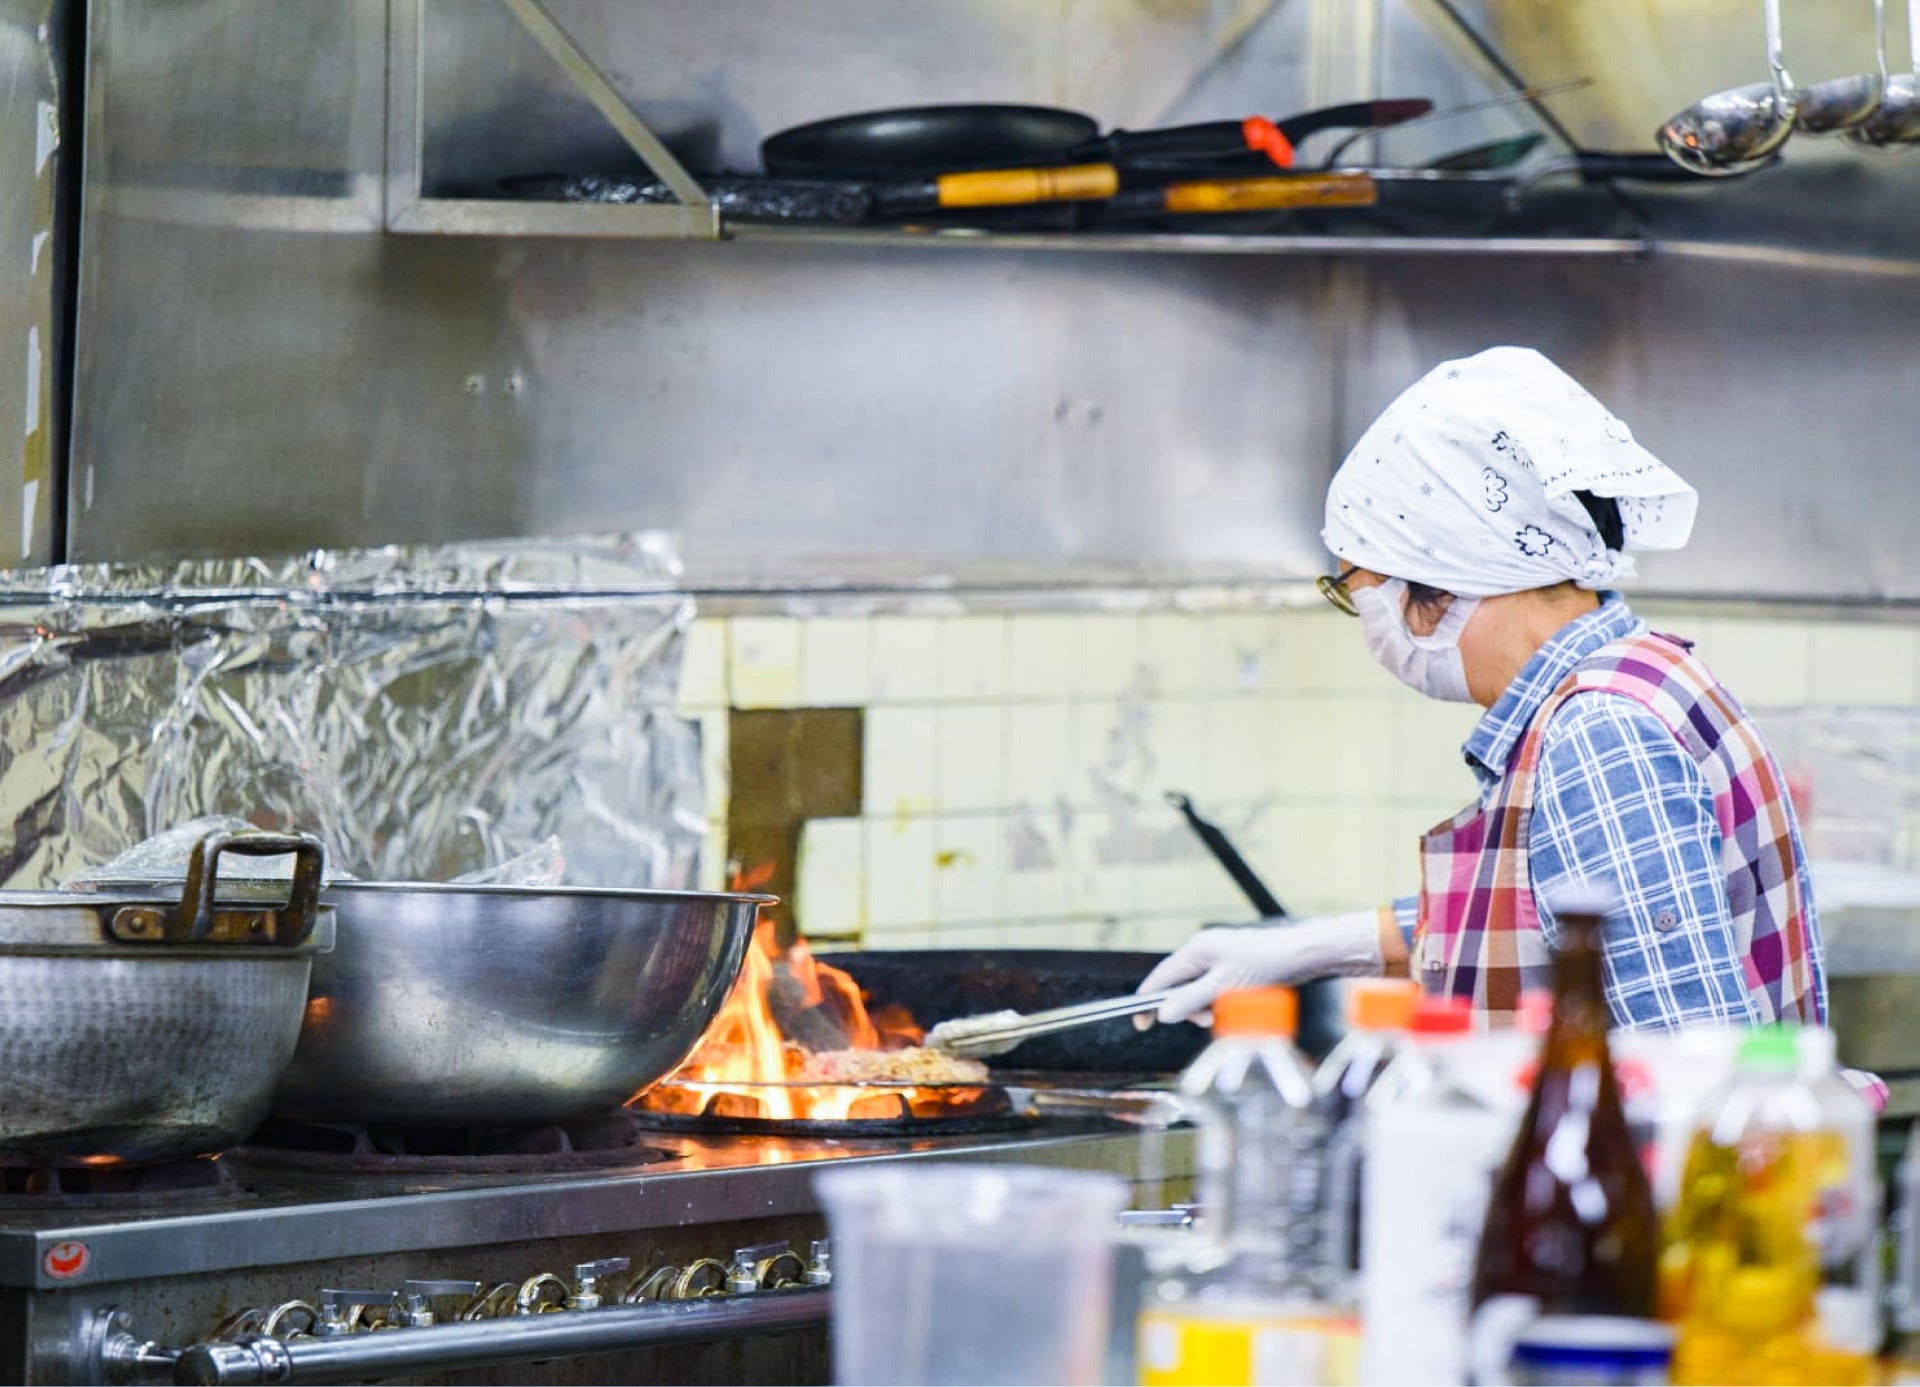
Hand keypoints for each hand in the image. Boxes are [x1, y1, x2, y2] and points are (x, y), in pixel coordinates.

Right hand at [1135, 910, 1385, 1026]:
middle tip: (1206, 1020)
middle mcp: (1204, 950)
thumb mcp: (1223, 988)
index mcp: (1196, 949)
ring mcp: (1220, 957)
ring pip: (1199, 990)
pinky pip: (1215, 989)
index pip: (1161, 977)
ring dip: (1206, 1006)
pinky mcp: (1234, 966)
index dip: (1149, 1001)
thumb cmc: (1264, 967)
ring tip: (1225, 1011)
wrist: (1302, 956)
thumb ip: (1191, 1001)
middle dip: (1188, 1007)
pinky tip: (1236, 1005)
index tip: (1140, 1024)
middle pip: (1179, 985)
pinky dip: (1220, 1001)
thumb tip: (1162, 1014)